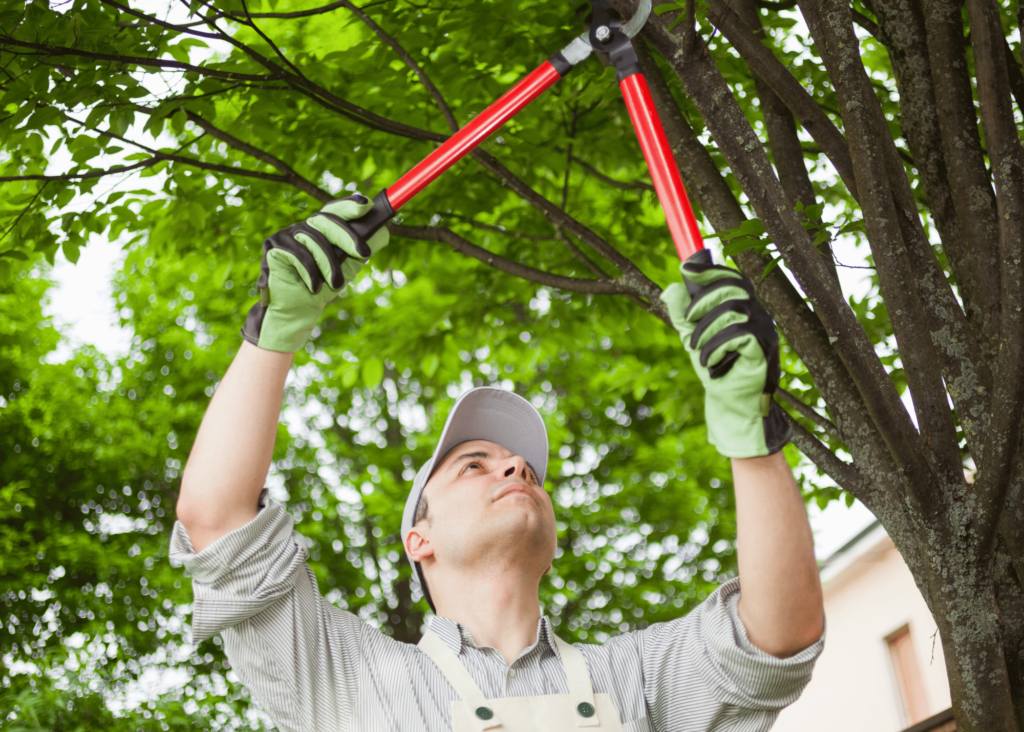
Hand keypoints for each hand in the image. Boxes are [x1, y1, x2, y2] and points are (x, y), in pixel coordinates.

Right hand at [240, 194, 389, 352]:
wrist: (298, 311)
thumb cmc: (323, 287)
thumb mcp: (347, 267)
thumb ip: (361, 249)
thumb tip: (384, 233)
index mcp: (321, 229)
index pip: (335, 210)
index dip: (349, 205)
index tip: (367, 204)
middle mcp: (303, 227)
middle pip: (326, 220)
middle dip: (347, 237)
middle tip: (364, 253)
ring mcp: (286, 234)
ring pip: (314, 240)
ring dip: (328, 265)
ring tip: (334, 285)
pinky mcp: (273, 246)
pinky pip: (297, 253)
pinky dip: (309, 272)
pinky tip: (313, 287)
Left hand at [660, 250, 791, 457]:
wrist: (730, 404)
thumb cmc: (715, 369)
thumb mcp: (692, 338)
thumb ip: (682, 315)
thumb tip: (671, 288)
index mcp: (743, 308)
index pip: (732, 278)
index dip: (710, 270)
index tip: (686, 269)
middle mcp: (758, 315)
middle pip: (732, 288)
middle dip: (702, 302)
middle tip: (688, 323)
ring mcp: (765, 331)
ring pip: (732, 310)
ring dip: (706, 330)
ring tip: (697, 350)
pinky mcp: (764, 350)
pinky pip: (739, 334)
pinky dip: (717, 346)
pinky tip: (710, 362)